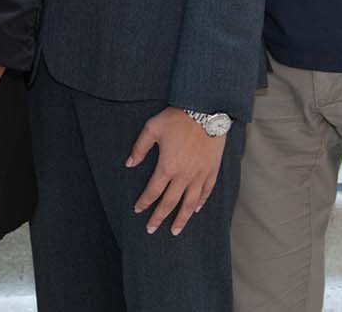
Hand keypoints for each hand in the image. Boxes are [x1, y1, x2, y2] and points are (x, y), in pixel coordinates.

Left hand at [127, 108, 225, 235]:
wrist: (206, 110)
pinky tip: (196, 210)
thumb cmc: (177, 118)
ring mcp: (200, 174)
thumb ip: (139, 148)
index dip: (144, 202)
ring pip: (190, 203)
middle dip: (159, 218)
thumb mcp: (152, 128)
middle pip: (170, 203)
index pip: (153, 191)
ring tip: (175, 230)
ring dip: (182, 218)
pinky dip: (200, 202)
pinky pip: (206, 192)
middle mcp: (184, 175)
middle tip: (151, 229)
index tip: (138, 210)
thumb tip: (129, 164)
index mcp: (167, 167)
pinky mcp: (212, 170)